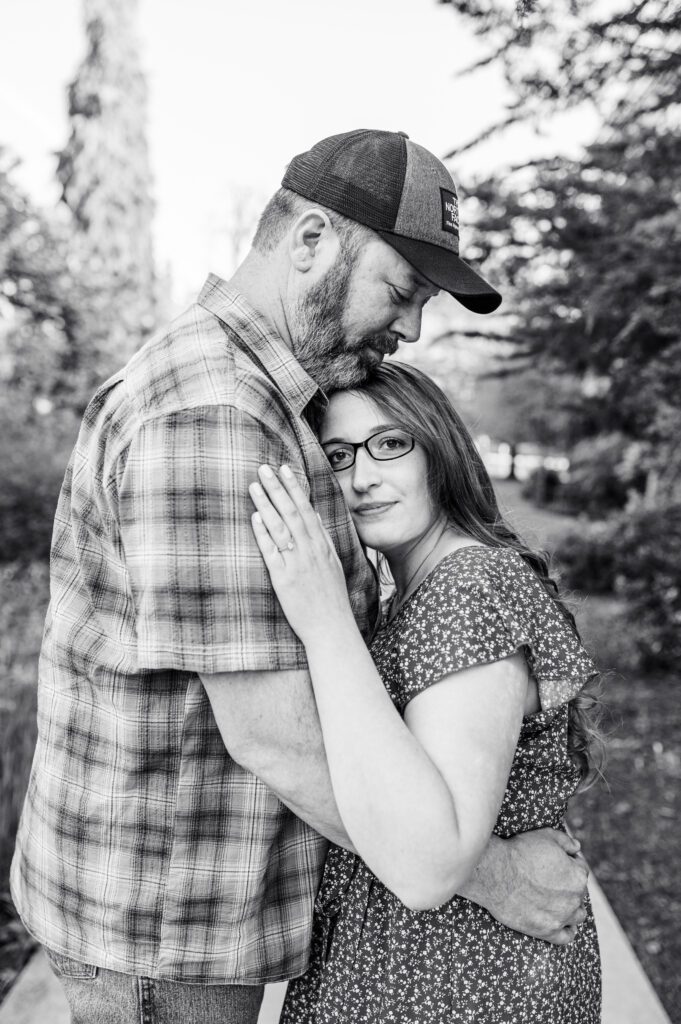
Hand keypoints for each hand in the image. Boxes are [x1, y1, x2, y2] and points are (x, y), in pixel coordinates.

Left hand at [249, 465, 352, 644]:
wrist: (331, 628)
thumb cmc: (331, 597)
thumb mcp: (333, 562)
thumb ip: (322, 537)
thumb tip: (312, 513)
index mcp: (323, 545)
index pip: (306, 509)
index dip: (294, 487)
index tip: (284, 469)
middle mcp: (311, 551)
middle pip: (292, 513)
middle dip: (277, 488)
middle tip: (264, 468)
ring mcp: (297, 564)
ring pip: (280, 527)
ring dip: (266, 504)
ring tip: (254, 486)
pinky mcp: (284, 580)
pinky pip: (272, 552)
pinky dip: (263, 534)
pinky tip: (255, 518)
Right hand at [466, 829, 588, 944]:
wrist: (496, 872)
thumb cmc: (520, 851)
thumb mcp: (546, 836)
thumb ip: (566, 841)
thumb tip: (577, 848)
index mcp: (577, 876)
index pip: (581, 869)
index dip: (569, 863)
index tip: (557, 862)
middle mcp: (574, 899)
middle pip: (579, 893)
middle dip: (569, 885)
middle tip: (551, 879)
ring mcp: (561, 917)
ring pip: (577, 915)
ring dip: (571, 908)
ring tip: (558, 901)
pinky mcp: (546, 931)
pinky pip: (566, 937)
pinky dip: (567, 931)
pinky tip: (561, 924)